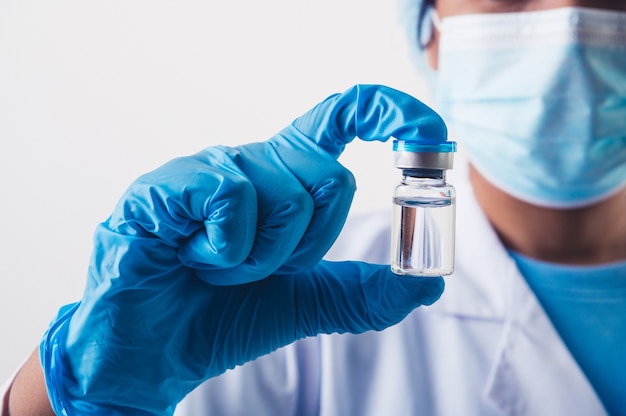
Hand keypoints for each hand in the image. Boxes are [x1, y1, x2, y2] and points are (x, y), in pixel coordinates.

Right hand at [40, 84, 446, 414]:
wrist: (156, 353)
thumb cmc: (223, 317)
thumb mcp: (308, 303)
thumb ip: (363, 291)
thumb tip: (428, 281)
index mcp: (285, 179)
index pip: (342, 118)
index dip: (388, 111)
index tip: (426, 134)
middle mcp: (252, 162)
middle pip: (330, 176)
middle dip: (307, 247)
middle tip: (258, 269)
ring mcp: (210, 168)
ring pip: (286, 193)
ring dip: (260, 259)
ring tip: (217, 269)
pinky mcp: (170, 184)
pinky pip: (233, 197)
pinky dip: (225, 250)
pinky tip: (190, 257)